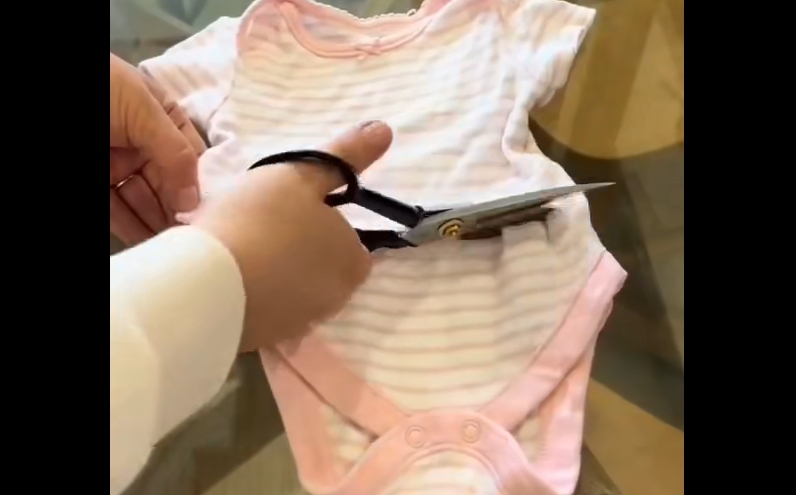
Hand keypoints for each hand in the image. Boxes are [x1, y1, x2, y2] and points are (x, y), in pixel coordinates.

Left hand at [110, 53, 205, 244]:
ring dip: (159, 223)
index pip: (192, 156)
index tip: (208, 212)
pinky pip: (118, 211)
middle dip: (179, 210)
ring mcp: (117, 164)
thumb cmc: (96, 87)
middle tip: (192, 237)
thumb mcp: (140, 107)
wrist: (24, 95)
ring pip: (145, 201)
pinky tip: (150, 242)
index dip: (201, 183)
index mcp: (160, 116)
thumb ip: (173, 151)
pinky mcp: (97, 183)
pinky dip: (133, 227)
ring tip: (174, 244)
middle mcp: (142, 142)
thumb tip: (194, 199)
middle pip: (170, 184)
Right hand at [192, 121, 392, 350]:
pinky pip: (268, 309)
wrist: (205, 285)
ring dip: (277, 273)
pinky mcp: (267, 340)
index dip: (321, 223)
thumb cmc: (259, 220)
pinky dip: (256, 294)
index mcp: (354, 263)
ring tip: (239, 250)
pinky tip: (230, 278)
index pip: (350, 242)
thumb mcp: (301, 174)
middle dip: (299, 250)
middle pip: (323, 266)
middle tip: (259, 227)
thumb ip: (344, 156)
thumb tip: (385, 130)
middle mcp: (337, 300)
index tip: (288, 212)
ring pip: (295, 289)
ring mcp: (301, 324)